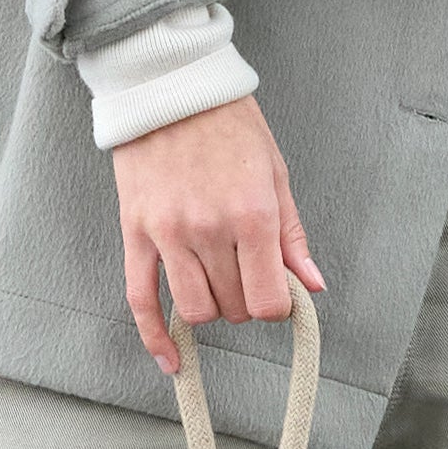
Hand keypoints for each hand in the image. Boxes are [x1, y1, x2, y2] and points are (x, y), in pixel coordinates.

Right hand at [113, 97, 328, 375]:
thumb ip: (291, 237)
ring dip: (211, 307)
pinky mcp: (135, 232)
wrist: (170, 87)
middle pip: (233, 307)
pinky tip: (172, 361)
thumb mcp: (275, 174)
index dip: (276, 305)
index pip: (268, 301)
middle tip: (246, 272)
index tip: (275, 291)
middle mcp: (209, 230)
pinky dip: (156, 337)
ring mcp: (168, 234)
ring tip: (216, 283)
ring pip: (194, 309)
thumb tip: (312, 286)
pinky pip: (141, 300)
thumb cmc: (230, 126)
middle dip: (246, 301)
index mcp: (252, 214)